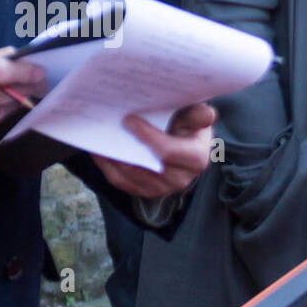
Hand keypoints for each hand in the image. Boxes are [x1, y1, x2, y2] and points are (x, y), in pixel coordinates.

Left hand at [91, 103, 215, 199]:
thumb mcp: (196, 118)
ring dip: (113, 158)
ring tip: (99, 138)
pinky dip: (108, 167)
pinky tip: (99, 151)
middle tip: (108, 128)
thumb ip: (198, 115)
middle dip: (126, 148)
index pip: (167, 151)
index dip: (147, 136)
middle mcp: (180, 179)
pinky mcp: (145, 192)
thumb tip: (207, 115)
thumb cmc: (189, 127)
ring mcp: (161, 189)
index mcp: (196, 159)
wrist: (183, 146)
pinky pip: (121, 182)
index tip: (130, 120)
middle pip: (146, 167)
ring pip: (130, 175)